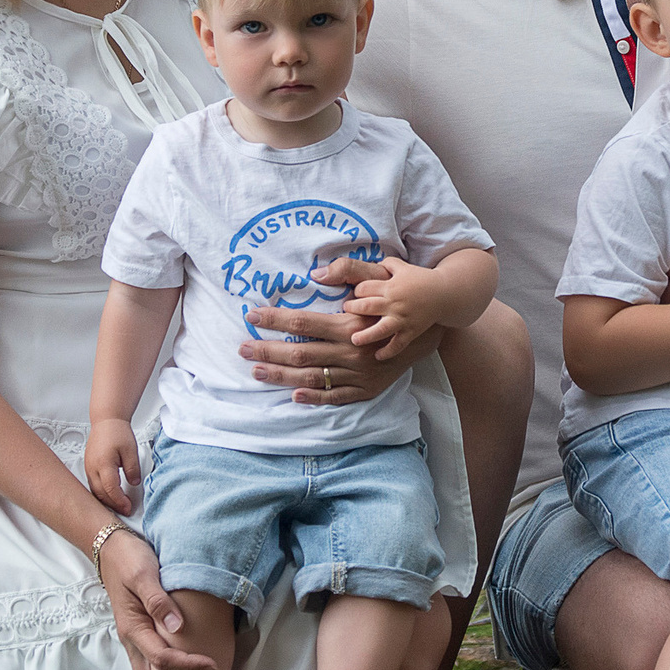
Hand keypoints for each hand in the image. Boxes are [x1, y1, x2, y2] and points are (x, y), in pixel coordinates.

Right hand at [85, 417, 141, 515]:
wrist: (106, 421)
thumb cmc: (117, 432)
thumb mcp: (131, 450)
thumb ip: (133, 469)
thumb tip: (134, 483)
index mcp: (104, 464)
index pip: (111, 489)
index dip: (120, 501)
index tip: (128, 507)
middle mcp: (92, 468)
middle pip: (101, 493)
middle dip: (113, 505)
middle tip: (126, 510)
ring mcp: (88, 468)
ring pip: (95, 491)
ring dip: (106, 500)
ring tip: (119, 505)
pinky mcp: (89, 467)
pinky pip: (93, 485)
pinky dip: (101, 493)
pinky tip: (109, 496)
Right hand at [97, 526, 213, 669]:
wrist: (111, 547)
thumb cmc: (131, 559)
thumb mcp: (145, 574)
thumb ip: (159, 600)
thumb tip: (176, 628)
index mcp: (134, 628)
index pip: (163, 659)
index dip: (188, 666)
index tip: (212, 667)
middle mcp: (132, 640)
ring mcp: (133, 639)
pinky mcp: (138, 632)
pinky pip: (147, 667)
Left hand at [241, 258, 442, 404]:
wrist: (428, 332)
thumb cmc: (396, 300)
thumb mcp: (380, 277)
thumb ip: (349, 272)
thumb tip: (316, 273)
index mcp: (351, 324)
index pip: (304, 323)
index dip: (275, 320)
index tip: (252, 316)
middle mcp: (352, 352)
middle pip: (301, 354)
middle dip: (267, 351)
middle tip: (242, 349)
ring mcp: (358, 375)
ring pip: (313, 377)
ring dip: (281, 376)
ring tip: (256, 371)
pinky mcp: (366, 389)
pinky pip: (336, 397)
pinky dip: (314, 397)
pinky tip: (293, 395)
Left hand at [341, 256, 448, 360]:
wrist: (446, 293)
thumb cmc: (422, 279)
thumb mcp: (403, 266)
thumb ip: (386, 264)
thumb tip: (371, 264)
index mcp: (390, 286)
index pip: (365, 288)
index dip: (356, 291)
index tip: (355, 295)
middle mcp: (395, 303)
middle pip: (367, 307)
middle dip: (354, 309)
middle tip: (347, 311)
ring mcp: (403, 319)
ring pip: (380, 329)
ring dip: (366, 335)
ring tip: (355, 340)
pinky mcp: (411, 331)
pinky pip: (398, 344)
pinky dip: (388, 352)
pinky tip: (378, 357)